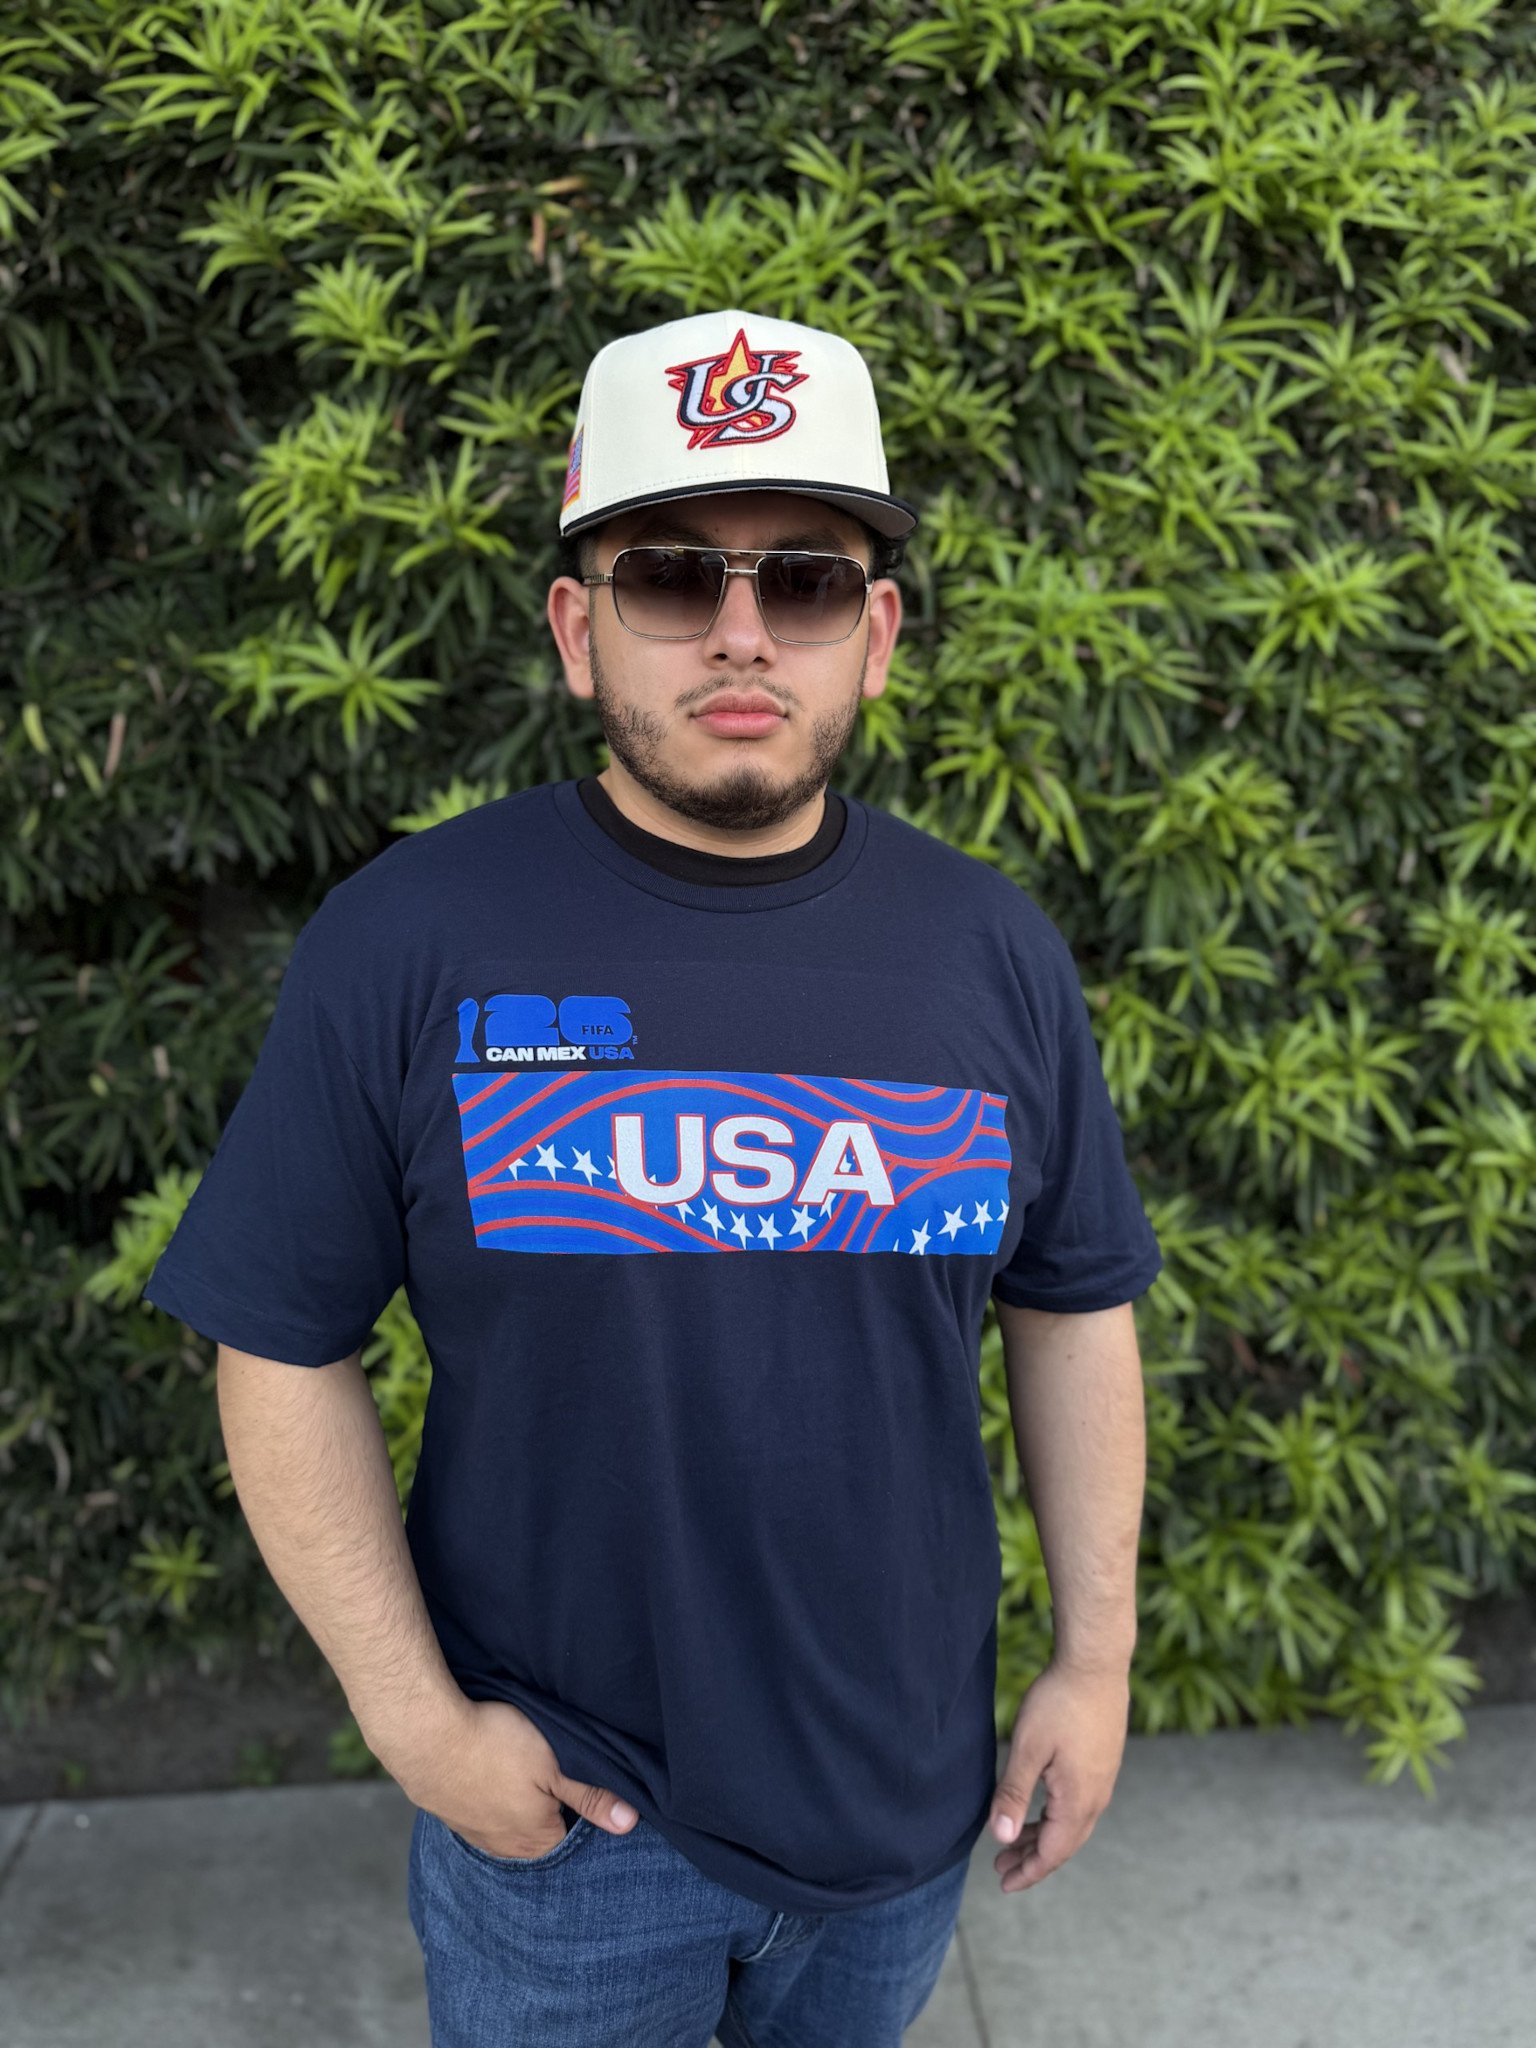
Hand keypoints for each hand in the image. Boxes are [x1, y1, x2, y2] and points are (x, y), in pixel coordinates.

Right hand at [376, 1692, 640, 1858]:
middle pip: (540, 1831)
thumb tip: (629, 1822)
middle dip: (548, 1807)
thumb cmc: (496, 1746)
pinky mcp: (448, 1813)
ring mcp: (472, 1833)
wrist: (426, 1735)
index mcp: (536, 1842)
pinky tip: (487, 1772)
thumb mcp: (556, 1764)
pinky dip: (487, 1794)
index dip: (580, 1806)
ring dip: (514, 1801)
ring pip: (508, 1822)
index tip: (577, 1780)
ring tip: (515, 1769)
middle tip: (547, 1771)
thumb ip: (590, 1795)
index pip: (574, 1835)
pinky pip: (479, 1810)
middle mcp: (504, 1848)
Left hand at [988, 1655, 1130, 1893]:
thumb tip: (1001, 1838)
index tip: (1004, 1884)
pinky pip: (1079, 1805)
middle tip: (1001, 1868)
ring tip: (1015, 1842)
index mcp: (1079, 1800)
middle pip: (1064, 1843)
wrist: (1096, 1664)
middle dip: (1033, 1859)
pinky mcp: (1102, 1763)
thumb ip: (1015, 1794)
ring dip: (1043, 1837)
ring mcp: (1103, 1780)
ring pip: (1072, 1824)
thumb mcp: (1029, 1748)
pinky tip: (1040, 1809)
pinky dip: (1056, 1817)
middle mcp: (1097, 1797)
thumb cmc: (1059, 1702)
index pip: (1053, 1852)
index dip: (1028, 1872)